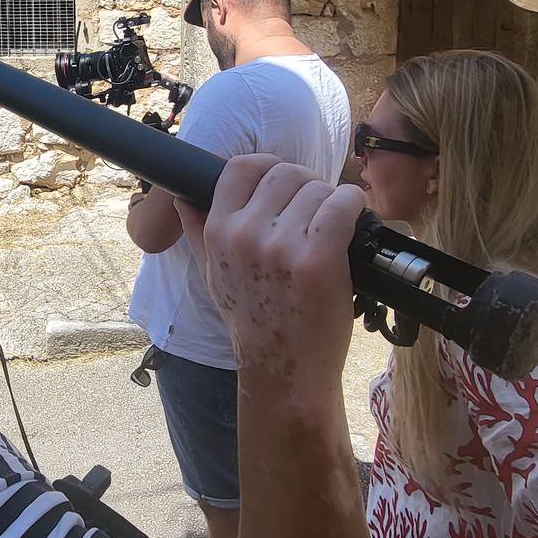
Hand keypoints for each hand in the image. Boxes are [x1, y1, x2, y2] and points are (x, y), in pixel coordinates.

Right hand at [174, 154, 366, 381]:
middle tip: (316, 209)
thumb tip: (184, 199)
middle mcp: (245, 235)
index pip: (241, 167)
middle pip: (285, 173)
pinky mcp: (318, 260)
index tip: (285, 184)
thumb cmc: (253, 322)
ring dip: (332, 200)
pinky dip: (353, 205)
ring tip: (333, 224)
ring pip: (317, 188)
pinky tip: (354, 216)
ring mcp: (281, 247)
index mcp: (218, 232)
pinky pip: (341, 205)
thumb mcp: (214, 276)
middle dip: (306, 184)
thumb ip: (198, 233)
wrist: (284, 369)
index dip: (268, 167)